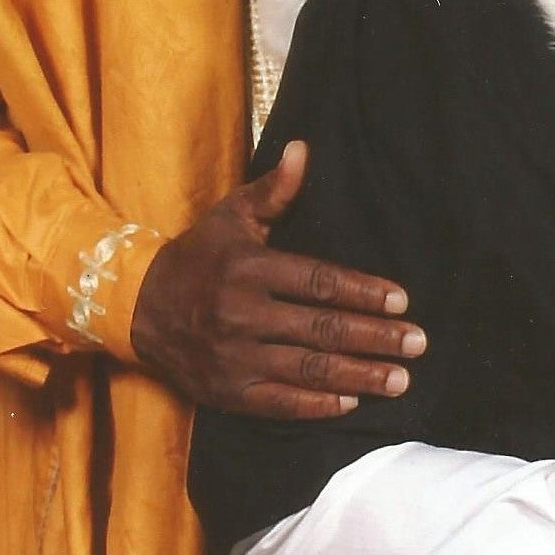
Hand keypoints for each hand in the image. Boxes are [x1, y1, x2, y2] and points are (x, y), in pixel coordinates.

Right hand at [130, 141, 425, 418]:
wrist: (137, 306)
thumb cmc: (197, 256)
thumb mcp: (230, 216)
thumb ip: (273, 190)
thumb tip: (303, 149)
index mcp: (248, 268)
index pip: (318, 282)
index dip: (362, 292)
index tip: (402, 302)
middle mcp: (241, 314)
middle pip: (321, 328)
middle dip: (375, 338)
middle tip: (417, 343)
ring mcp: (233, 358)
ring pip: (307, 369)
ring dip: (359, 376)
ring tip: (400, 380)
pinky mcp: (226, 392)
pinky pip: (279, 404)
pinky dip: (317, 405)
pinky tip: (352, 404)